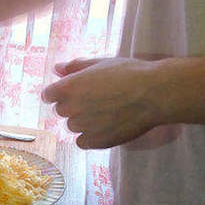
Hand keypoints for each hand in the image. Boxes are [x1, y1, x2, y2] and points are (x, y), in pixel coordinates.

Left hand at [41, 58, 167, 148]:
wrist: (155, 94)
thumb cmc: (130, 74)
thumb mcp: (101, 63)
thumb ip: (75, 67)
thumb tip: (56, 68)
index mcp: (69, 87)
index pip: (48, 95)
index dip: (59, 93)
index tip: (73, 92)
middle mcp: (71, 108)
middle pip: (61, 110)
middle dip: (74, 106)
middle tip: (97, 99)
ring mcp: (82, 126)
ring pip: (73, 126)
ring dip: (83, 121)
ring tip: (107, 112)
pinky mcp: (95, 142)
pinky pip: (82, 142)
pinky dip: (91, 137)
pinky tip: (106, 126)